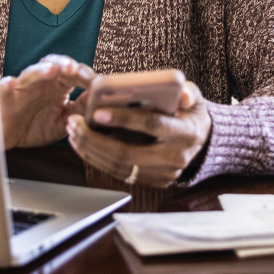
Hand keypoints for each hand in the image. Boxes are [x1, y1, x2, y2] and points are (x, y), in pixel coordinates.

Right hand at [0, 55, 94, 149]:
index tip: (98, 83)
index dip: (85, 75)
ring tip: (52, 70)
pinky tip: (10, 83)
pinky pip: (4, 89)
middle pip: (54, 65)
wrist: (10, 140)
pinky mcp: (5, 99)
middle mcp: (41, 82)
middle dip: (65, 65)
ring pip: (31, 73)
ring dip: (41, 70)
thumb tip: (104, 100)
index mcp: (58, 86)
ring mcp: (22, 88)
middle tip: (74, 69)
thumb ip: (81, 109)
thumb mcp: (64, 121)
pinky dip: (6, 85)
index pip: (74, 73)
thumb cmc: (36, 127)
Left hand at [66, 81, 211, 187]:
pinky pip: (120, 173)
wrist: (201, 141)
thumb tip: (182, 92)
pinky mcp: (153, 182)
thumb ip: (187, 91)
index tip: (97, 112)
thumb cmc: (189, 113)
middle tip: (74, 123)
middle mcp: (175, 158)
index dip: (124, 119)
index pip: (151, 125)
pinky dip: (98, 159)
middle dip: (95, 139)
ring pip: (119, 166)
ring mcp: (164, 174)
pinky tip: (83, 144)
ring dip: (91, 150)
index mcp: (185, 133)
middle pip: (128, 153)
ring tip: (73, 131)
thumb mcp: (193, 98)